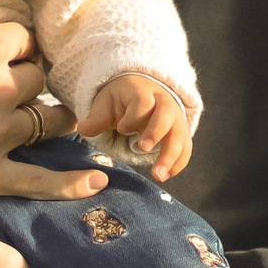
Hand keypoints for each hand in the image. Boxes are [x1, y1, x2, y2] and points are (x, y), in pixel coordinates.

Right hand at [0, 0, 103, 202]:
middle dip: (25, 77)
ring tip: (39, 114)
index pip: (24, 40)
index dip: (10, 43)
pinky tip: (95, 184)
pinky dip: (69, 184)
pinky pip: (38, 181)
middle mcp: (0, 91)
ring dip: (46, 115)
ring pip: (45, 121)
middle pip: (37, 79)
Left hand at [73, 74, 192, 181]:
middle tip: (142, 150)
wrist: (142, 92)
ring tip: (159, 176)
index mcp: (143, 92)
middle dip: (155, 133)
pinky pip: (185, 148)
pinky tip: (166, 176)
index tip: (121, 128)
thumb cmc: (120, 101)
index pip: (143, 103)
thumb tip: (82, 129)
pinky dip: (178, 163)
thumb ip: (97, 118)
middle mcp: (164, 103)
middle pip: (166, 116)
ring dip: (171, 156)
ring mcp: (175, 118)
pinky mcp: (181, 133)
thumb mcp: (105, 104)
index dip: (133, 117)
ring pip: (179, 135)